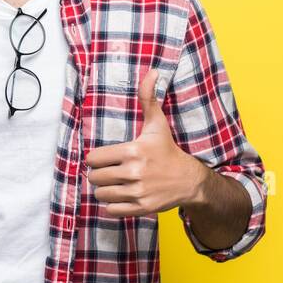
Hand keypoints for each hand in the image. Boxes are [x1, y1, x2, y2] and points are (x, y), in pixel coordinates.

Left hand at [86, 69, 207, 217]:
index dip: (96, 159)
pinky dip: (112, 205)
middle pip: (94, 177)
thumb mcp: (157, 124)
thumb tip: (152, 71)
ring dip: (103, 190)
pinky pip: (111, 210)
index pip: (94, 158)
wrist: (189, 180)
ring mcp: (138, 192)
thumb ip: (148, 98)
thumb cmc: (167, 150)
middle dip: (98, 175)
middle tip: (109, 172)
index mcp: (133, 151)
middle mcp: (134, 172)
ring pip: (100, 194)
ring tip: (114, 184)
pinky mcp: (141, 208)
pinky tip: (121, 196)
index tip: (106, 158)